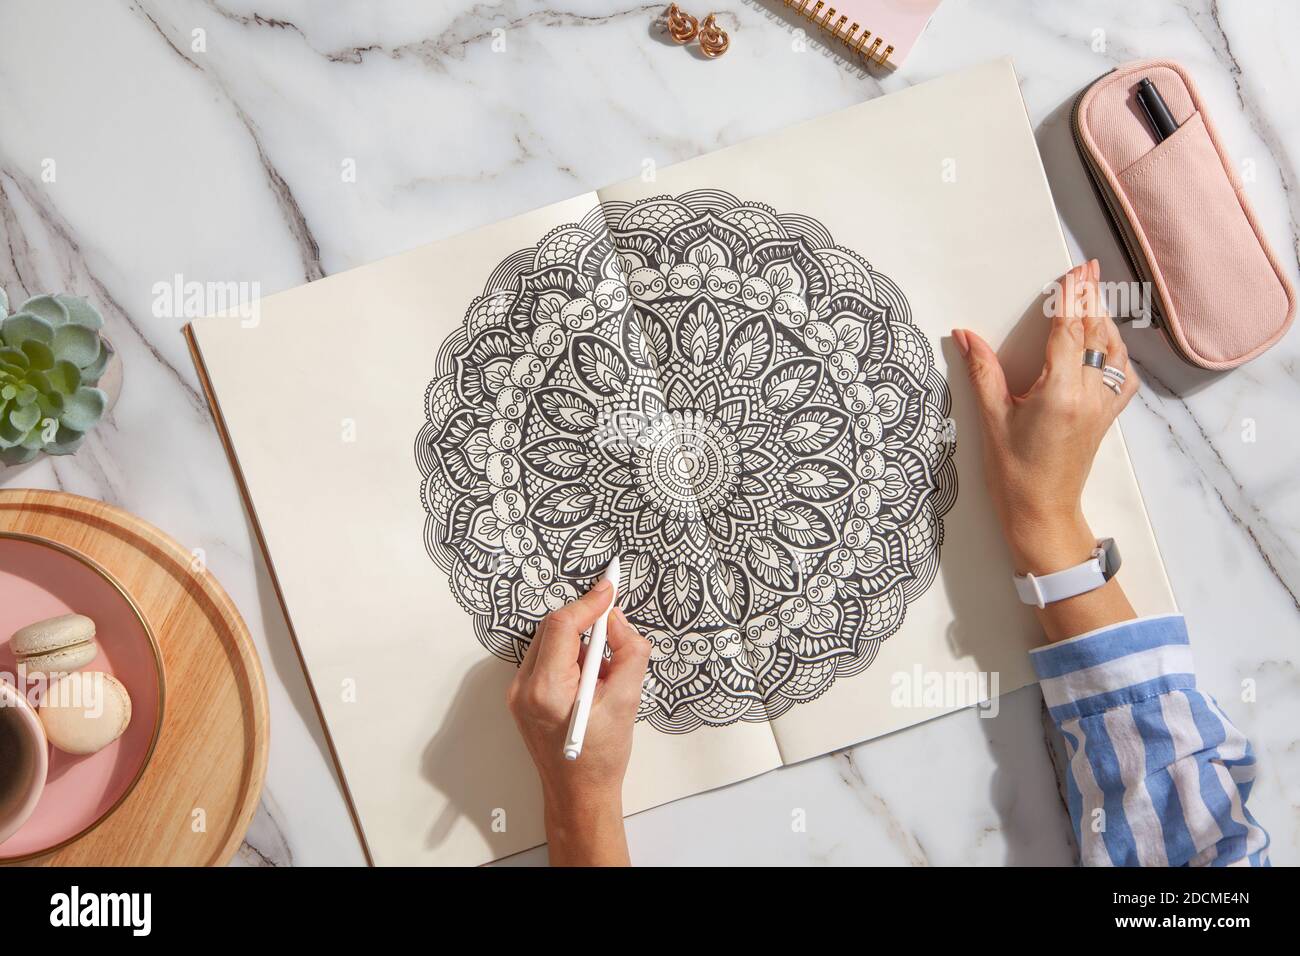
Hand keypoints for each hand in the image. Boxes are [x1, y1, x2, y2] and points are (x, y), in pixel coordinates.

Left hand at [506, 579, 649, 864]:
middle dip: (586, 622)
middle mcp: (524, 688)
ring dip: (580, 642)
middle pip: (554, 630)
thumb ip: (628, 652)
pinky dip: (571, 658)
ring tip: (605, 671)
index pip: (563, 625)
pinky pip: (547, 659)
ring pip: (550, 642)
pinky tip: (591, 680)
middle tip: (615, 630)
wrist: (579, 794)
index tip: (611, 587)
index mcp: (546, 690)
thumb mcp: (627, 701)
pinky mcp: (522, 697)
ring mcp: (518, 693)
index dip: (589, 602)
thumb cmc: (602, 757)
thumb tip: (616, 619)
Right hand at [953, 260, 1137, 641]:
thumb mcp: (992, 419)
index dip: (1073, 298)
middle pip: (1096, 333)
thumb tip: (964, 335)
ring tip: (1095, 296)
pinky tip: (1106, 342)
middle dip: (1092, 299)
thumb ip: (982, 371)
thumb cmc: (1014, 473)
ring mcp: (1103, 406)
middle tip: (1090, 269)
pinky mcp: (1108, 416)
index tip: (1076, 271)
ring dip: (1104, 321)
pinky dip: (1116, 352)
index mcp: (1060, 393)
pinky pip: (1122, 375)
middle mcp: (1089, 395)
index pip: (1069, 331)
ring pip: (1113, 351)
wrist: (1042, 512)